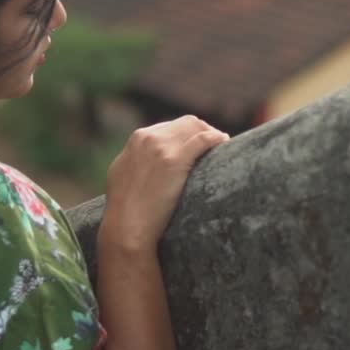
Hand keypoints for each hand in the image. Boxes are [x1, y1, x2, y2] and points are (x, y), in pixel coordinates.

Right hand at [99, 115, 227, 252]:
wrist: (126, 226)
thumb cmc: (126, 209)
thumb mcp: (125, 174)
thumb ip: (138, 161)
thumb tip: (153, 162)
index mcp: (137, 139)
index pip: (171, 126)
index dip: (189, 134)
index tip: (200, 143)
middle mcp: (148, 138)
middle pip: (186, 123)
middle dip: (204, 130)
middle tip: (217, 143)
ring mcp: (161, 147)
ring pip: (196, 127)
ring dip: (212, 133)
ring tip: (223, 144)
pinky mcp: (174, 160)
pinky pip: (203, 140)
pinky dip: (217, 138)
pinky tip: (225, 142)